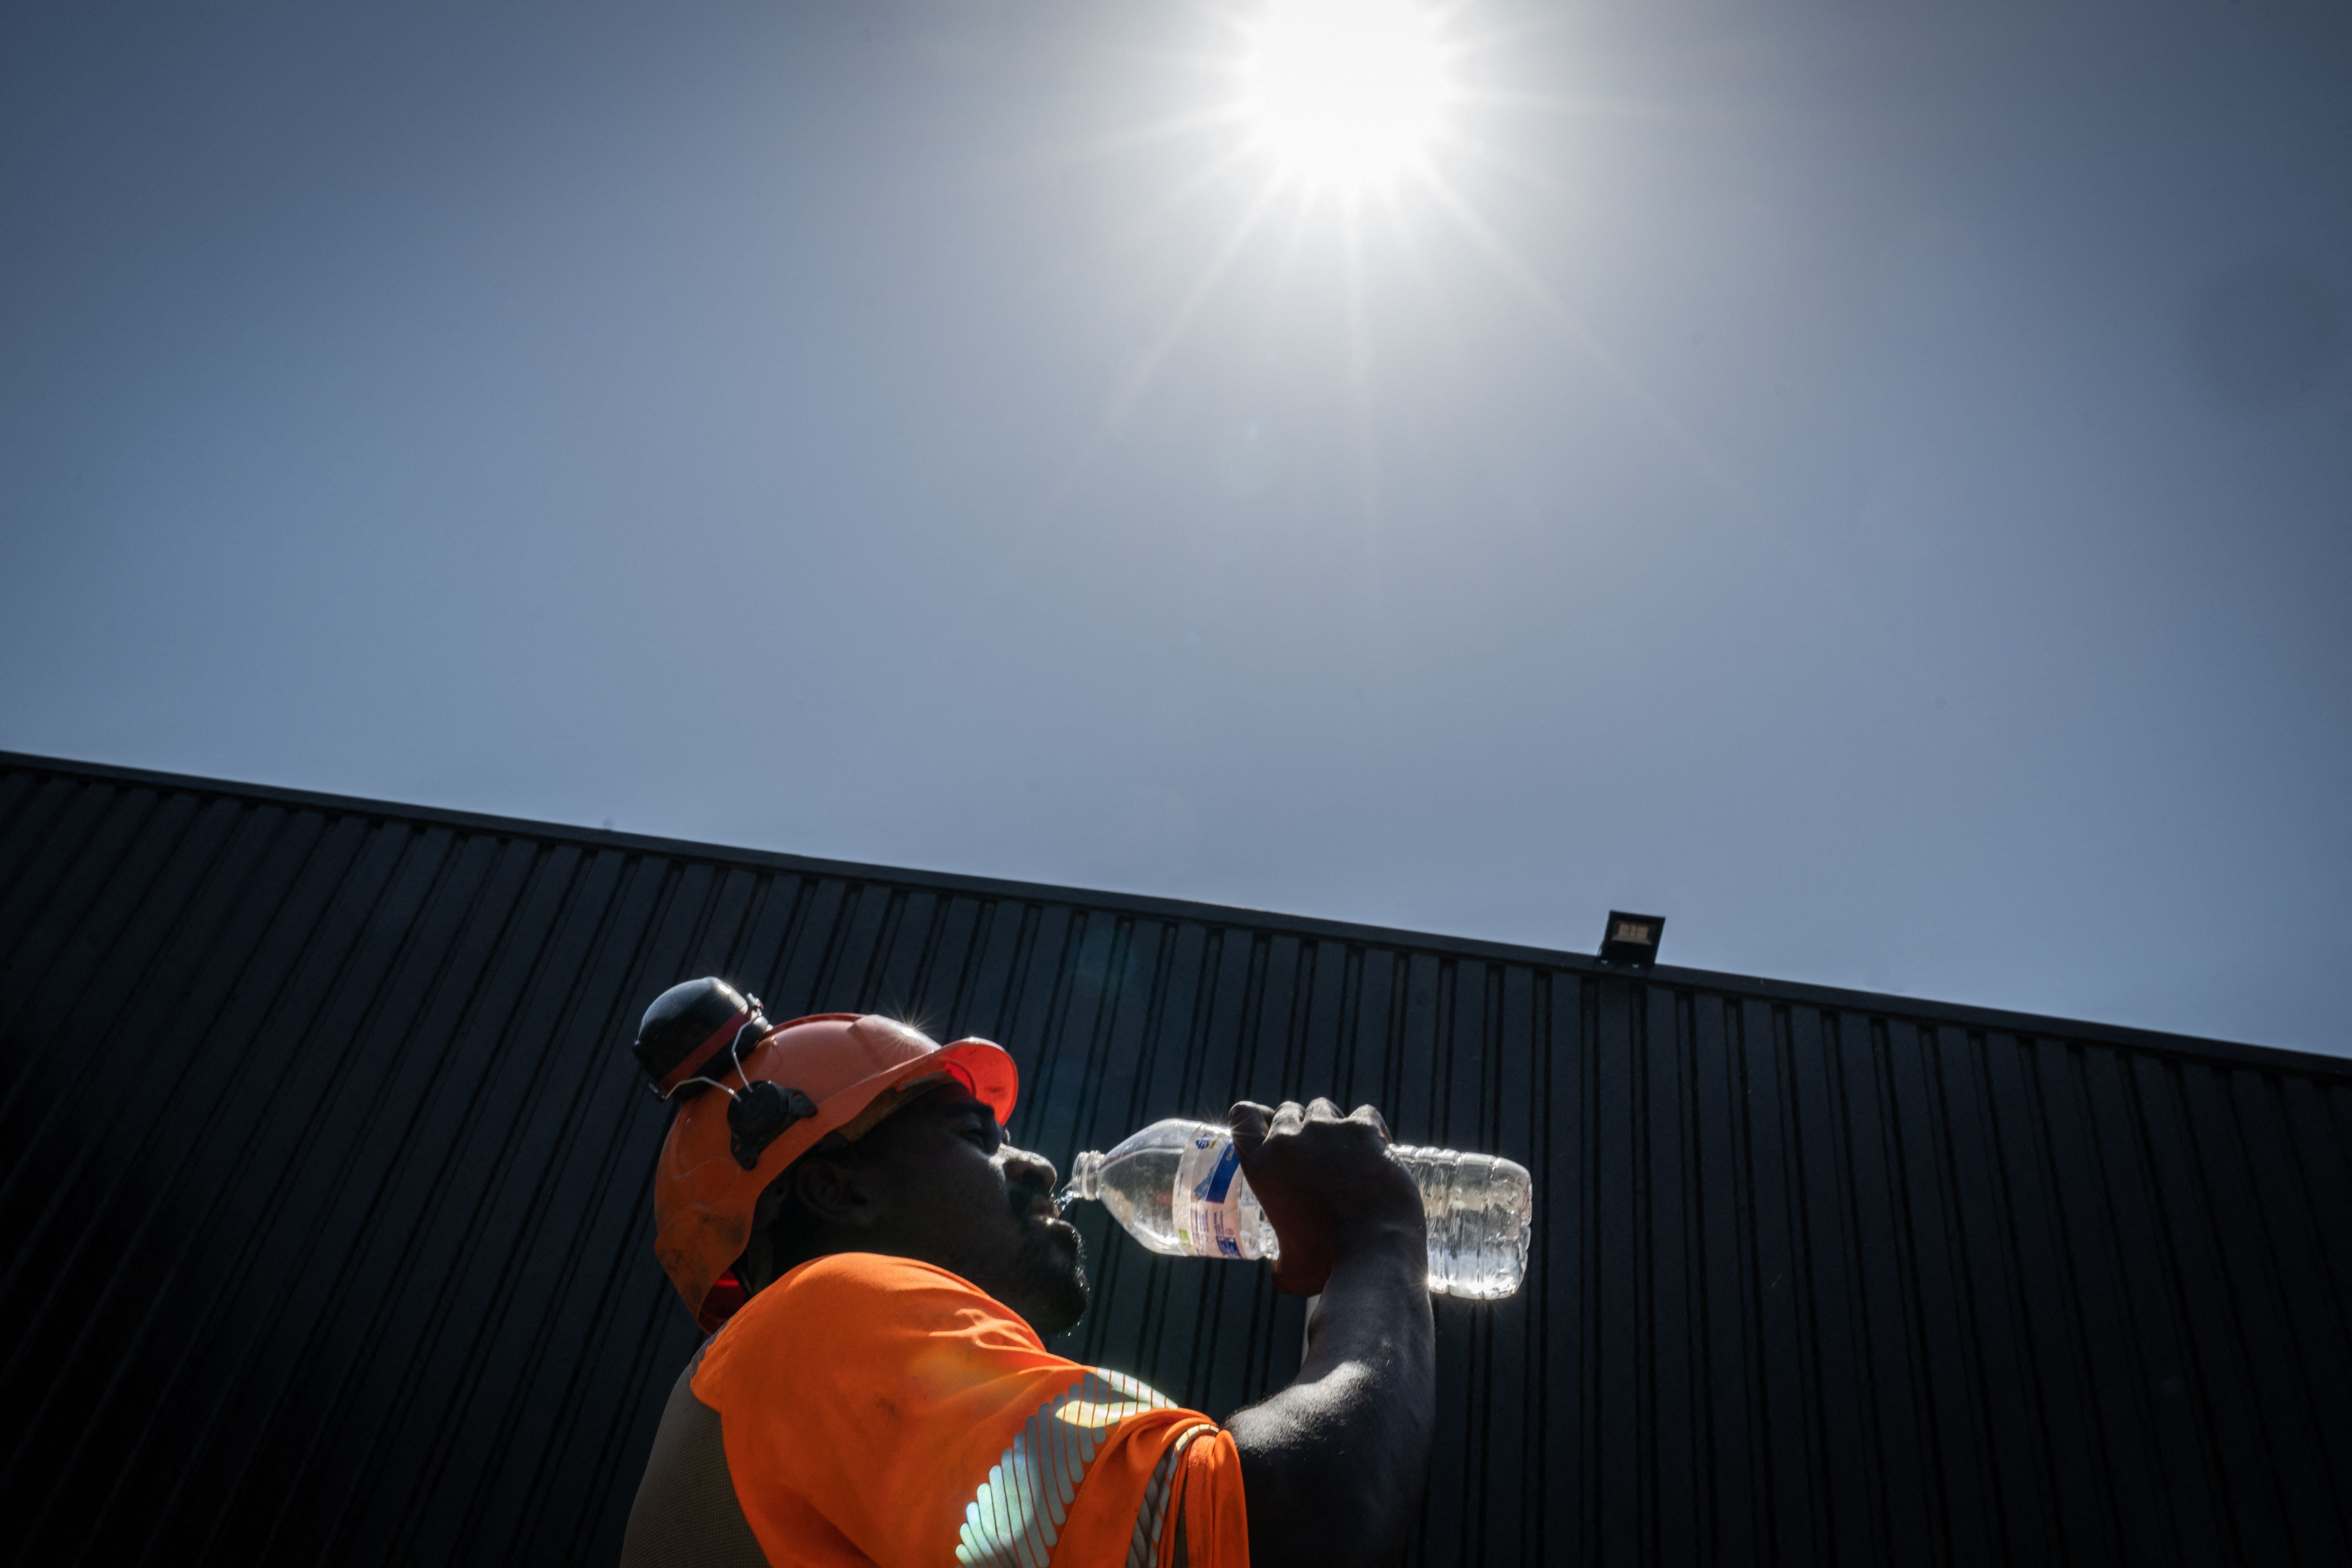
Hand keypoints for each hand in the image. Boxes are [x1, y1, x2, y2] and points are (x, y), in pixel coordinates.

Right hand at [1229, 1098, 1424, 1296]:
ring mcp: (1327, 1131)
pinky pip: (1365, 1114)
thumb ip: (1278, 1266)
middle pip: (1289, 1111)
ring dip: (1332, 1125)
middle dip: (1300, 1127)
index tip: (1274, 1132)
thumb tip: (1277, 1271)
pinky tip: (1379, 1150)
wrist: (1375, 1255)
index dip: (1258, 1118)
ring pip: (1324, 1109)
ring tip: (1348, 1154)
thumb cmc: (1329, 1265)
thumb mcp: (1290, 1272)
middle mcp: (1289, 1141)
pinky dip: (1371, 1129)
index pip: (1244, 1115)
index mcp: (1262, 1166)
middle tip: (1317, 1157)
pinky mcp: (1364, 1131)